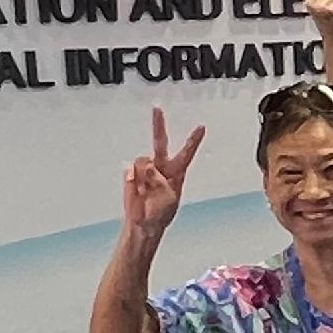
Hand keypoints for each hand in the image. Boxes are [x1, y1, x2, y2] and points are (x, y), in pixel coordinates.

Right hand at [120, 108, 204, 236]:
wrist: (144, 224)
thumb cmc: (161, 213)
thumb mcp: (169, 199)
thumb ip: (160, 181)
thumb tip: (148, 166)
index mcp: (176, 172)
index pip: (186, 153)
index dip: (193, 140)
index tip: (202, 126)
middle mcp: (161, 166)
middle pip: (160, 141)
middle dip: (158, 124)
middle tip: (157, 108)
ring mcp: (145, 169)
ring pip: (142, 160)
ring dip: (144, 176)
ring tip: (146, 192)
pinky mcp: (131, 174)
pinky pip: (130, 171)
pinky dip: (133, 181)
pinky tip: (137, 191)